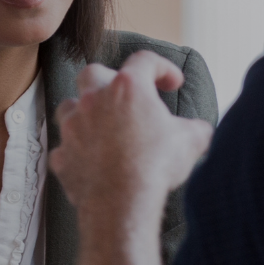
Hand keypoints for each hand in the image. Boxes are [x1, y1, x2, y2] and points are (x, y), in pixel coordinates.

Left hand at [49, 51, 212, 225]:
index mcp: (127, 88)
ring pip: (70, 106)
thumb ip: (196, 129)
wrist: (122, 204)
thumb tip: (201, 131)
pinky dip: (77, 151)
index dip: (162, 68)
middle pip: (94, 73)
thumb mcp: (191, 141)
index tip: (173, 82)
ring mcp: (73, 127)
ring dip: (85, 112)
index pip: (145, 61)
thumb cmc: (156, 167)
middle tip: (126, 96)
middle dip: (110, 79)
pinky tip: (92, 161)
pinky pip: (65, 148)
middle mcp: (94, 100)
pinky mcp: (62, 156)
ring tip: (103, 126)